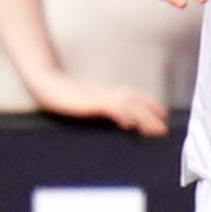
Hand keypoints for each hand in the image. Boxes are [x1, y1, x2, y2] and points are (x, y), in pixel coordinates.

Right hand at [30, 73, 169, 136]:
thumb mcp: (85, 100)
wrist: (45, 82)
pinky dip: (122, 115)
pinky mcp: (90, 101)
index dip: (148, 103)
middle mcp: (106, 91)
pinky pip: (110, 107)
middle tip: (165, 126)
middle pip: (135, 99)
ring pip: (128, 105)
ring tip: (156, 129)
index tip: (162, 113)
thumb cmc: (62, 92)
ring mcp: (99, 95)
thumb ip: (100, 106)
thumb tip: (118, 117)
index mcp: (106, 91)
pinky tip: (129, 124)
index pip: (133, 95)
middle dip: (152, 112)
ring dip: (144, 116)